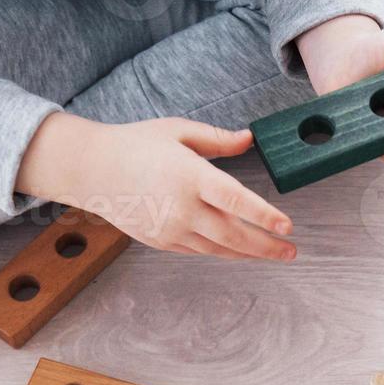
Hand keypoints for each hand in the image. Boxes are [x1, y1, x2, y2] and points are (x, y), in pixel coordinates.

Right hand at [17, 113, 294, 260]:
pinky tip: (242, 250)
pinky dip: (225, 251)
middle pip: (234, 235)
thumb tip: (250, 140)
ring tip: (275, 253)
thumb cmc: (137, 144)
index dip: (264, 215)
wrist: (91, 169)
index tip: (288, 225)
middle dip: (268, 246)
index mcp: (190, 175)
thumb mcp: (178, 131)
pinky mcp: (163, 242)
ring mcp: (172, 229)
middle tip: (292, 250)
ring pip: (220, 249)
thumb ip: (217, 139)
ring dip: (250, 253)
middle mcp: (182, 207)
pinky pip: (202, 251)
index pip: (236, 200)